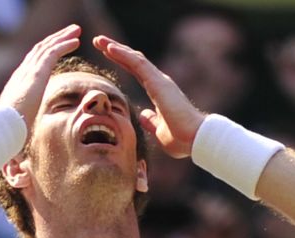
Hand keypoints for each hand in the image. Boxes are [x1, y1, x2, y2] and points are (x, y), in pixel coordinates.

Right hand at [0, 24, 80, 127]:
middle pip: (40, 49)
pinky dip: (64, 44)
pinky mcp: (37, 72)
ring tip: (76, 30)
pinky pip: (53, 52)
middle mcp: (22, 73)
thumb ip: (22, 124)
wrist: (3, 125)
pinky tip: (76, 41)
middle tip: (69, 32)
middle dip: (54, 39)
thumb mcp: (18, 124)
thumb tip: (21, 147)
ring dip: (62, 37)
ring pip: (47, 47)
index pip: (32, 62)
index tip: (54, 47)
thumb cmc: (8, 129)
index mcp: (17, 83)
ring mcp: (28, 71)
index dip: (44, 53)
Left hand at [93, 35, 203, 158]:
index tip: (106, 54)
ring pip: (134, 58)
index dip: (122, 62)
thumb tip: (143, 115)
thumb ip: (151, 121)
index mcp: (158, 91)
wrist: (195, 139)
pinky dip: (123, 55)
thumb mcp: (160, 131)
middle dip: (116, 50)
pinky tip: (109, 48)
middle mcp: (159, 82)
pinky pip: (137, 64)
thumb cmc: (181, 139)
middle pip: (134, 61)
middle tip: (99, 41)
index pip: (136, 71)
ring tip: (100, 40)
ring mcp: (159, 81)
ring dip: (116, 48)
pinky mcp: (158, 83)